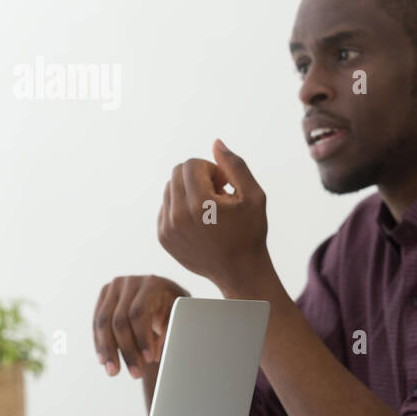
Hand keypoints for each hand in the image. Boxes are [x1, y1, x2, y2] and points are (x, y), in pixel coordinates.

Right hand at [93, 275, 189, 378]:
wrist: (160, 292)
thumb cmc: (174, 306)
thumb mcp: (179, 314)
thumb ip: (170, 329)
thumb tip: (156, 353)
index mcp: (152, 283)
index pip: (140, 313)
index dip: (142, 338)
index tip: (149, 359)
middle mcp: (129, 282)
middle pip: (119, 321)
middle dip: (126, 351)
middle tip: (134, 374)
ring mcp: (114, 287)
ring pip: (103, 323)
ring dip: (108, 351)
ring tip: (114, 372)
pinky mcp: (103, 295)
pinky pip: (96, 323)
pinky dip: (100, 343)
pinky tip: (104, 361)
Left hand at [158, 140, 269, 289]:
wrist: (239, 272)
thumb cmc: (250, 232)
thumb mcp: (254, 196)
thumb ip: (235, 166)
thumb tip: (216, 143)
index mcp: (199, 203)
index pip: (191, 164)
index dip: (211, 170)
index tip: (224, 186)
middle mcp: (177, 215)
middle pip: (177, 173)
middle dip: (198, 177)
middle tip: (217, 195)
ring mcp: (167, 227)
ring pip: (170, 189)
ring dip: (189, 192)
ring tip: (209, 209)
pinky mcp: (163, 236)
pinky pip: (166, 207)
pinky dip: (181, 207)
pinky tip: (200, 222)